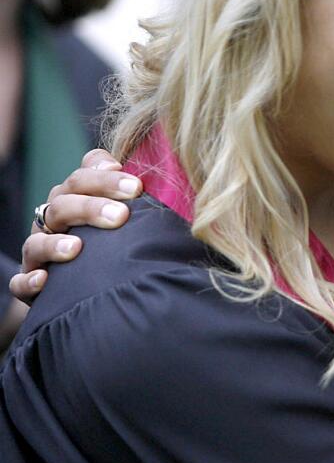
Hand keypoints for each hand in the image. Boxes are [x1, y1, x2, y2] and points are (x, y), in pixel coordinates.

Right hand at [9, 149, 140, 301]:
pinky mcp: (32, 282)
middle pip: (64, 199)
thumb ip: (149, 203)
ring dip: (56, 242)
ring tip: (78, 247)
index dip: (104, 173)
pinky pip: (20, 281)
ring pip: (38, 239)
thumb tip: (184, 189)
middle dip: (93, 204)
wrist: (98, 289)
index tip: (134, 183)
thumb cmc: (123, 244)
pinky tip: (45, 280)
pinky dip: (29, 280)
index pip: (85, 173)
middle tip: (123, 215)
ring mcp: (40, 250)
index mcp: (80, 196)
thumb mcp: (136, 221)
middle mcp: (57, 218)